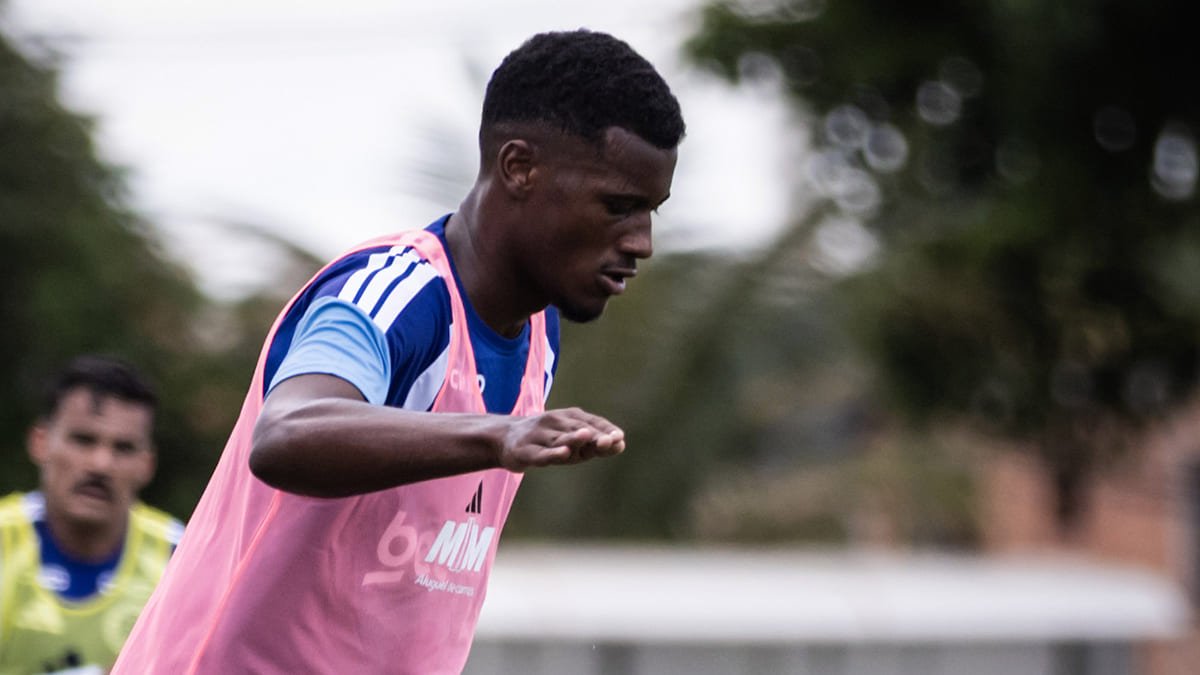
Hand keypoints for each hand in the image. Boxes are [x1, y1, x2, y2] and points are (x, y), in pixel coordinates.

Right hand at [498, 407, 625, 470]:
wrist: (505, 439)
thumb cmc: (547, 441)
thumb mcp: (571, 441)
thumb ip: (594, 444)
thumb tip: (621, 444)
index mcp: (568, 418)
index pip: (591, 422)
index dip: (605, 430)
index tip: (619, 438)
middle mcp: (554, 423)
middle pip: (578, 430)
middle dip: (594, 436)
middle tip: (611, 440)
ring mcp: (538, 436)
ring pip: (560, 439)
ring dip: (574, 439)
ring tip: (586, 436)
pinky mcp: (525, 451)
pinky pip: (541, 453)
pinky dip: (553, 453)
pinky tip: (564, 453)